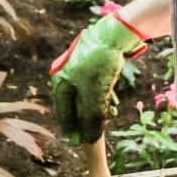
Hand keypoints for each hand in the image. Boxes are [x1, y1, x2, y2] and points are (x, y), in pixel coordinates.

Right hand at [50, 11, 148, 143]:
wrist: (116, 33)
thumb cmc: (100, 62)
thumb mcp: (95, 94)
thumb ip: (91, 117)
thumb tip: (90, 139)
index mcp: (60, 81)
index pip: (64, 111)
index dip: (72, 128)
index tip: (80, 143)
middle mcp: (67, 75)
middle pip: (76, 105)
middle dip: (88, 118)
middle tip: (99, 130)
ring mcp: (80, 69)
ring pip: (88, 96)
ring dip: (99, 108)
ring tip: (110, 113)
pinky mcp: (95, 65)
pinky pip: (96, 87)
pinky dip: (103, 96)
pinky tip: (112, 100)